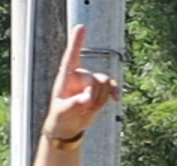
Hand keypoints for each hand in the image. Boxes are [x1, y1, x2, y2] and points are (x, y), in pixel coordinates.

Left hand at [45, 25, 119, 142]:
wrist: (69, 126)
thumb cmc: (60, 117)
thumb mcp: (63, 112)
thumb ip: (74, 105)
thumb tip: (87, 99)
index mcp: (65, 78)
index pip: (71, 57)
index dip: (76, 42)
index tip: (81, 27)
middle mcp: (79, 75)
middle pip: (94, 79)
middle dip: (92, 95)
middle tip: (82, 108)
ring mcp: (91, 81)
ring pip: (104, 83)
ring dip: (99, 99)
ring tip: (86, 109)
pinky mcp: (101, 89)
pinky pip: (112, 86)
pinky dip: (114, 92)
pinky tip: (116, 100)